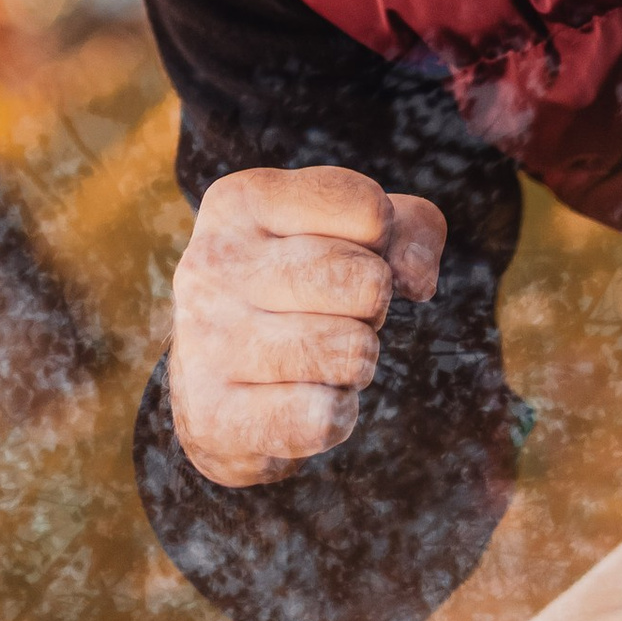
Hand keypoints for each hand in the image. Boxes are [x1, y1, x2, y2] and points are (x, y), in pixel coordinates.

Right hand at [167, 165, 446, 486]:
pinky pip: (324, 418)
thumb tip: (416, 278)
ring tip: (315, 358)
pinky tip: (299, 404)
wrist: (213, 389)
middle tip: (333, 315)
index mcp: (241, 201)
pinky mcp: (211, 417)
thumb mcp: (354, 234)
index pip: (369, 210)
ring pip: (353, 352)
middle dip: (374, 308)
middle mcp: (212, 263)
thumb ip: (409, 229)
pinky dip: (335, 416)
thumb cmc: (298, 292)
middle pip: (369, 283)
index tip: (349, 256)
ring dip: (356, 364)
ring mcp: (205, 340)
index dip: (384, 244)